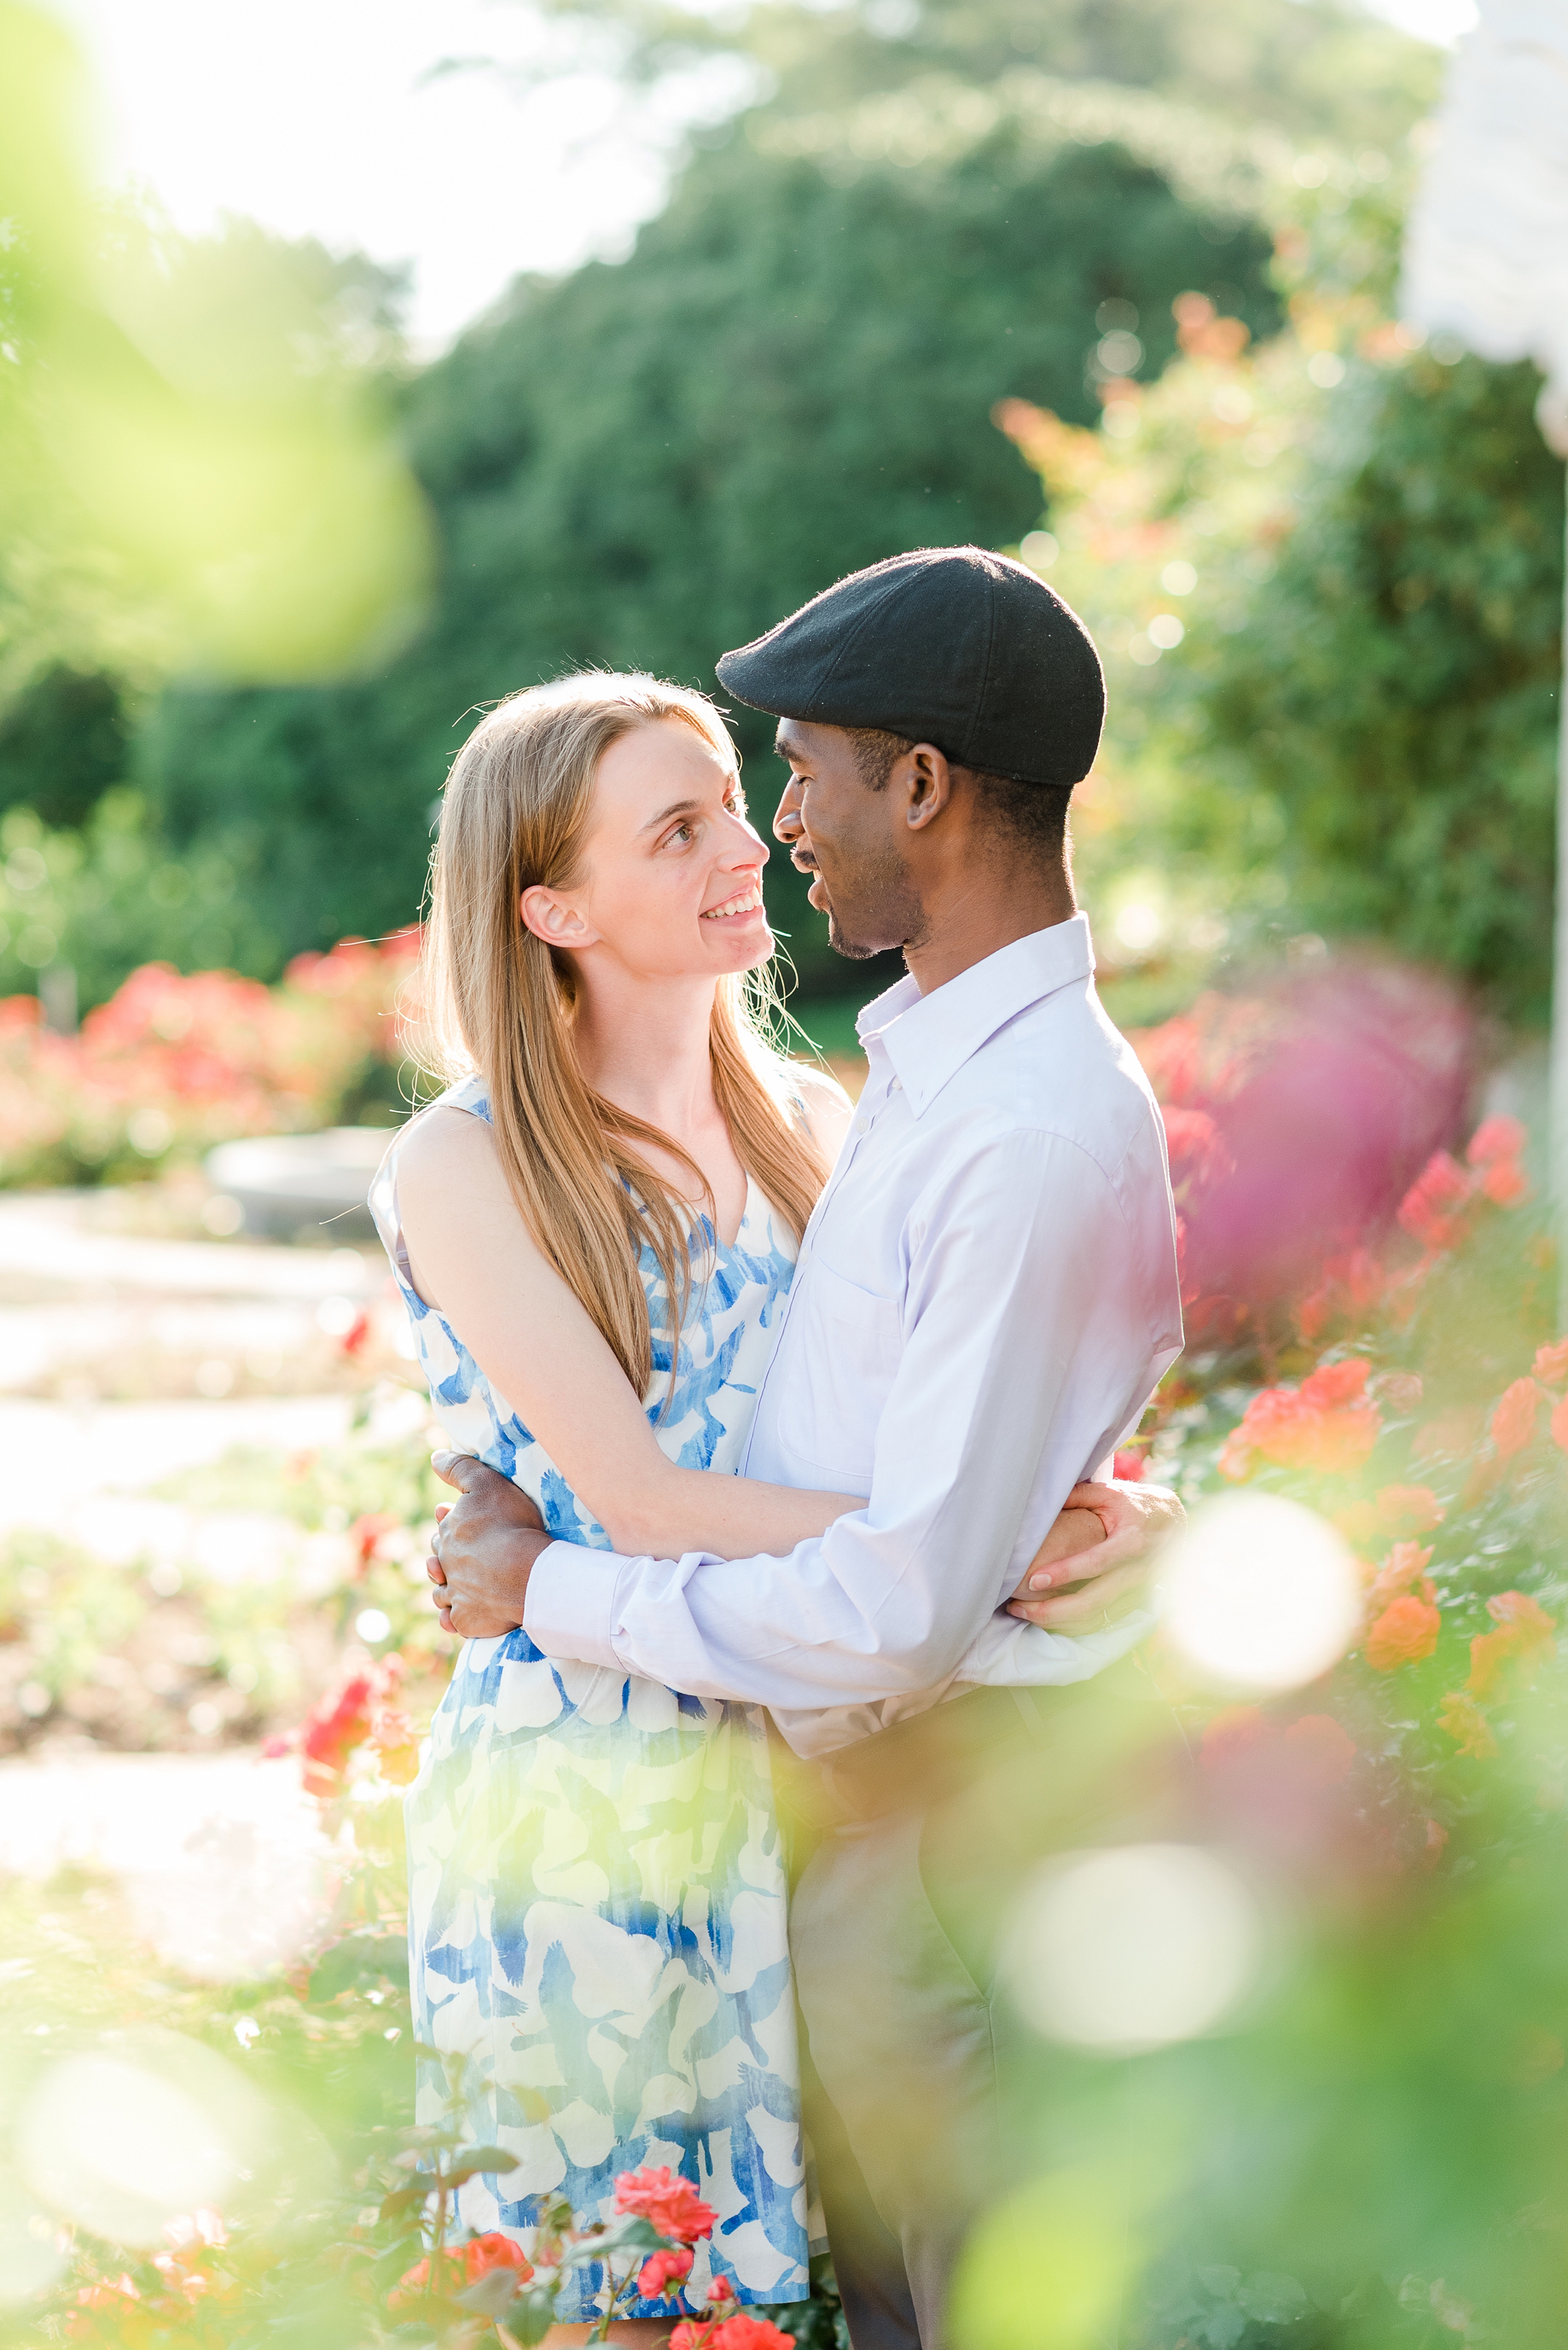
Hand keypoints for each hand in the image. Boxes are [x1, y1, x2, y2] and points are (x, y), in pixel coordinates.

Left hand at [426, 1451, 549, 1638]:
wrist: (526, 1573)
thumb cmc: (510, 1525)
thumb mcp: (486, 1484)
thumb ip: (460, 1468)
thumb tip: (435, 1457)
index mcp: (448, 1534)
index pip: (442, 1529)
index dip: (448, 1524)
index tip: (453, 1520)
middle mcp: (445, 1566)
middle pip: (438, 1561)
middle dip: (443, 1557)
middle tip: (457, 1556)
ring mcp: (455, 1596)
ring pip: (441, 1593)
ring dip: (444, 1589)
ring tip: (452, 1587)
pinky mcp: (466, 1621)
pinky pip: (453, 1621)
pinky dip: (452, 1618)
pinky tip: (455, 1616)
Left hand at [1005, 1477, 1184, 1632]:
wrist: (1176, 1522)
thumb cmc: (1136, 1505)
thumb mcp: (1110, 1492)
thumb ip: (1077, 1496)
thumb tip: (1042, 1500)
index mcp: (1132, 1541)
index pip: (1096, 1562)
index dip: (1065, 1573)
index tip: (1033, 1581)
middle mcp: (1138, 1571)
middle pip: (1094, 1601)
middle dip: (1053, 1611)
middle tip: (1017, 1608)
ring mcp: (1139, 1591)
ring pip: (1097, 1618)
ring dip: (1059, 1622)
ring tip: (1024, 1614)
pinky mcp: (1136, 1603)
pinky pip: (1103, 1622)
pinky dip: (1074, 1625)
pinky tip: (1048, 1619)